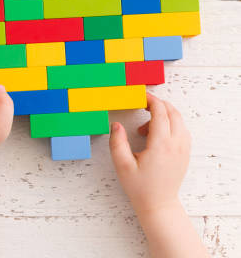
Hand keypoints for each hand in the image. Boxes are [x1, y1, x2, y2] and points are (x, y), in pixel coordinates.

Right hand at [109, 93, 190, 215]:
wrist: (158, 205)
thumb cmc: (140, 187)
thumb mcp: (122, 164)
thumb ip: (117, 142)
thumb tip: (116, 125)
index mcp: (161, 144)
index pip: (160, 112)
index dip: (150, 100)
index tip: (140, 96)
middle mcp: (176, 144)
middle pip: (173, 112)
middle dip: (159, 104)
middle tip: (143, 103)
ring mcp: (183, 149)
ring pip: (180, 121)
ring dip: (164, 115)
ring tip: (144, 127)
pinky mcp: (185, 154)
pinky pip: (182, 130)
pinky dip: (170, 124)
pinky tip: (155, 134)